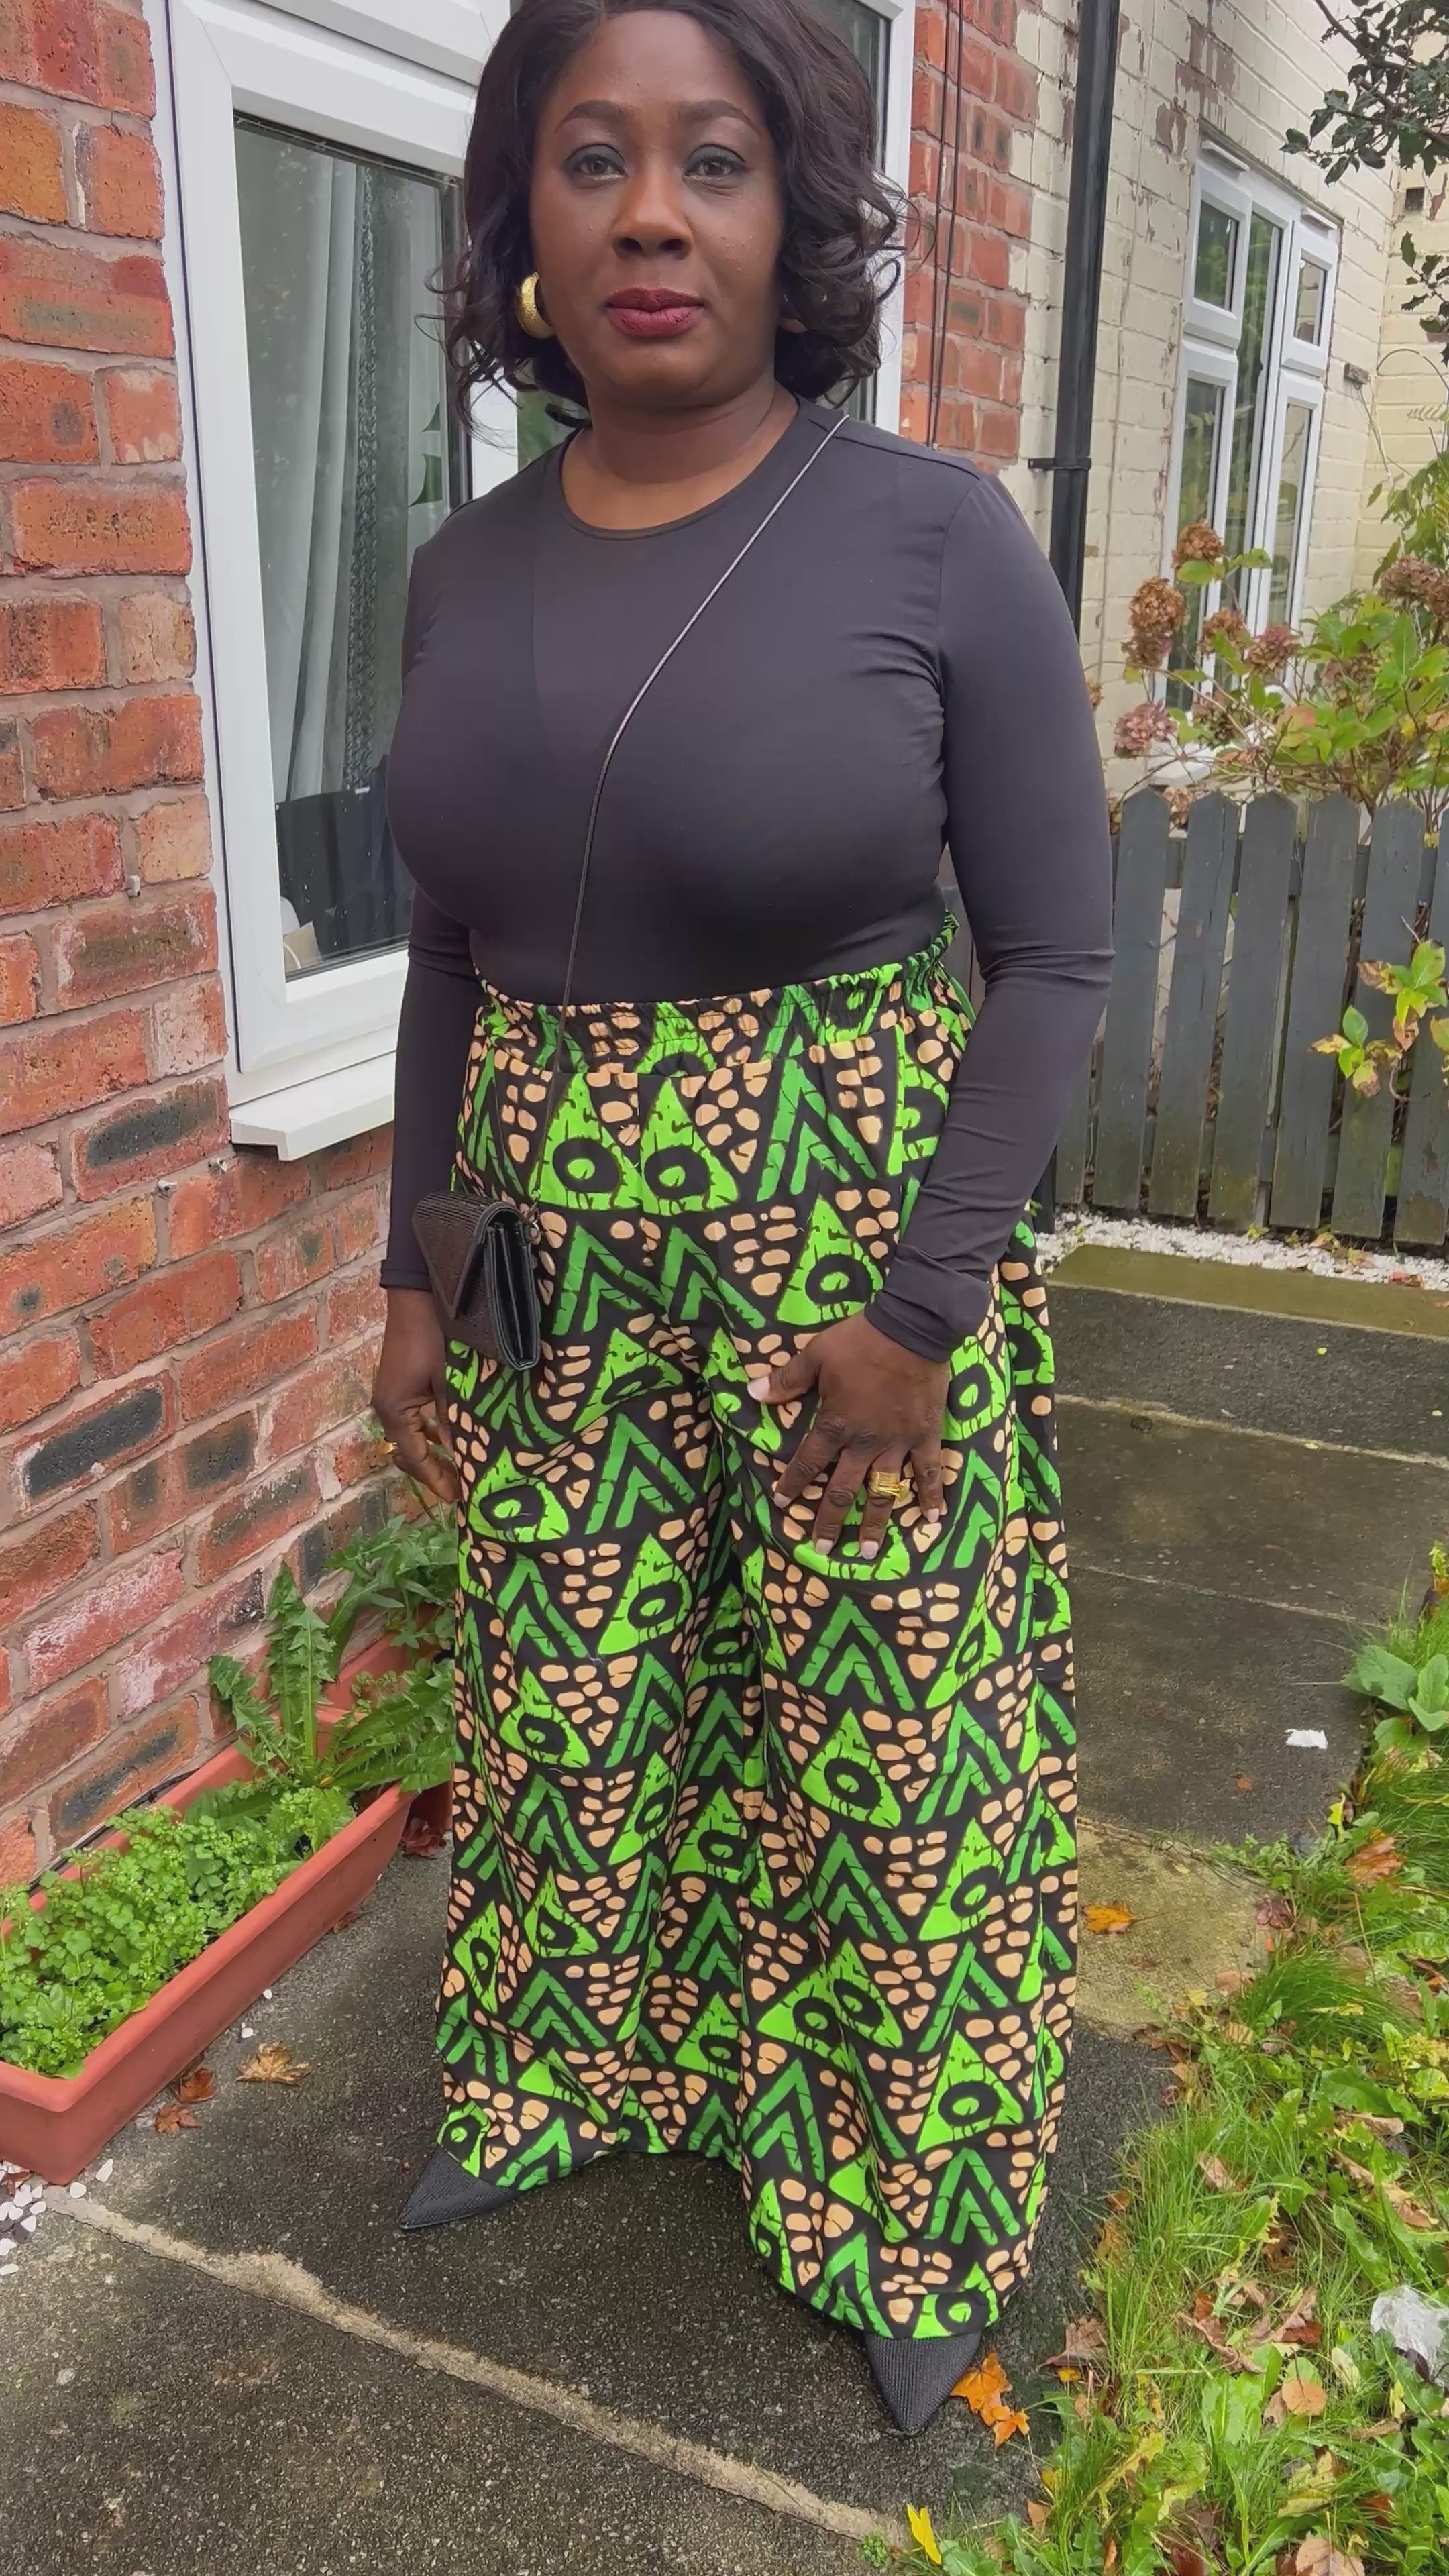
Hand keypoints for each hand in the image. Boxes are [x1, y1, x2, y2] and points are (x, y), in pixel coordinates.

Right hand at [373, 1289, 459, 1507]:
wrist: (418, 1296)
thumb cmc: (434, 1339)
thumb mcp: (449, 1384)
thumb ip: (456, 1423)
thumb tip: (469, 1459)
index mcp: (394, 1412)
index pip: (416, 1459)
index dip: (437, 1481)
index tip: (459, 1499)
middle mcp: (388, 1408)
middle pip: (411, 1452)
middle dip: (436, 1469)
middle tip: (466, 1486)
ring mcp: (393, 1396)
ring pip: (415, 1435)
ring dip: (437, 1450)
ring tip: (464, 1467)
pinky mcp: (402, 1385)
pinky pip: (417, 1418)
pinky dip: (434, 1430)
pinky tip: (455, 1436)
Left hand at [748, 1313, 947, 1557]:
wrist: (912, 1329)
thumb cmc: (861, 1341)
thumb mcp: (816, 1354)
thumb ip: (786, 1379)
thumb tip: (751, 1393)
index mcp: (836, 1424)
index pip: (808, 1462)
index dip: (793, 1483)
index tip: (782, 1502)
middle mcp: (865, 1443)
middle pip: (843, 1489)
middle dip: (830, 1520)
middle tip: (822, 1548)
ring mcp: (898, 1443)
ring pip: (884, 1491)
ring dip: (876, 1523)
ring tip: (869, 1552)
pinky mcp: (926, 1436)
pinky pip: (929, 1471)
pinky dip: (932, 1495)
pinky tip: (933, 1519)